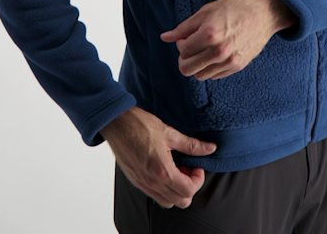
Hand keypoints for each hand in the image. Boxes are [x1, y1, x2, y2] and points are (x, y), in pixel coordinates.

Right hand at [100, 105, 217, 208]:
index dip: (198, 179)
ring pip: (168, 202)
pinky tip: (164, 170)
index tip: (196, 165)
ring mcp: (143, 184)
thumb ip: (191, 145)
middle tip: (187, 167)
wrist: (116, 124)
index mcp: (162, 171)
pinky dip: (165, 189)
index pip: (189, 190)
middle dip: (190, 186)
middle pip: (181, 201)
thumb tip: (210, 148)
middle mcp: (152, 183)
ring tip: (176, 169)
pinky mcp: (136, 182)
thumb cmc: (140, 125)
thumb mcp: (169, 132)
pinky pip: (155, 196)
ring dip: (177, 190)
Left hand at [159, 0, 295, 80]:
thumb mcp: (206, 12)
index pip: (182, 51)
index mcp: (209, 34)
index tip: (187, 37)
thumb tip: (164, 37)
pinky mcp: (238, 66)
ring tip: (204, 49)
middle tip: (190, 48)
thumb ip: (183, 28)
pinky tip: (215, 53)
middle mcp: (219, 50)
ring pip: (201, 75)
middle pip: (187, 69)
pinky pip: (215, 75)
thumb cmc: (234, 7)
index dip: (181, 44)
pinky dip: (210, 67)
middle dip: (185, 59)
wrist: (264, 11)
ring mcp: (229, 60)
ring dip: (197, 64)